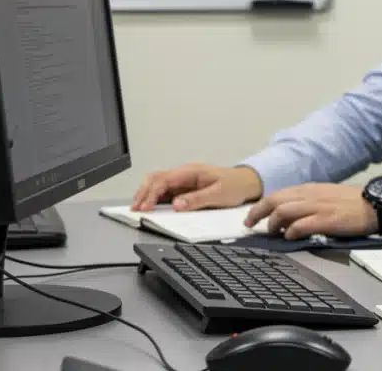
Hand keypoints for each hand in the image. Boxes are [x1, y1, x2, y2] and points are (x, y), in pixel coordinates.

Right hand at [132, 164, 262, 211]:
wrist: (246, 182)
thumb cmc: (234, 185)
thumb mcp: (219, 194)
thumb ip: (197, 200)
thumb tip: (176, 205)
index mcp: (190, 172)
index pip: (163, 180)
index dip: (151, 194)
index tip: (145, 207)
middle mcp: (184, 174)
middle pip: (155, 179)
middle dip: (143, 193)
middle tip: (135, 208)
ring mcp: (183, 180)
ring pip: (157, 183)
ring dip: (147, 194)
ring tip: (138, 208)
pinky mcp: (185, 188)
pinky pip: (165, 190)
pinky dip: (155, 198)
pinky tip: (151, 207)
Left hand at [244, 183, 375, 238]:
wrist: (375, 204)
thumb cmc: (353, 203)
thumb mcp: (327, 196)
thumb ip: (309, 202)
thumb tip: (290, 217)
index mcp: (310, 189)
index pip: (279, 194)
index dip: (261, 205)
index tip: (253, 215)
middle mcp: (310, 195)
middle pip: (275, 200)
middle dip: (257, 212)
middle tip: (249, 224)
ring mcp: (317, 207)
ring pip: (283, 211)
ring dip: (272, 223)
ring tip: (271, 233)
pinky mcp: (326, 220)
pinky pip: (300, 225)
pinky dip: (291, 232)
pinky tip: (290, 237)